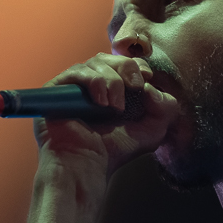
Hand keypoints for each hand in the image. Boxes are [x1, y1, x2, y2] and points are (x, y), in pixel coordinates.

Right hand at [32, 54, 179, 180]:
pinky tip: (101, 103)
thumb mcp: (153, 131)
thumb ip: (166, 107)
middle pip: (109, 58)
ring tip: (114, 106)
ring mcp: (72, 87)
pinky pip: (76, 72)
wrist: (87, 165)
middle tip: (135, 88)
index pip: (122, 63)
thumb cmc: (113, 151)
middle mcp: (90, 87)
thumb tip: (152, 87)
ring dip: (112, 81)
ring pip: (95, 63)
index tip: (145, 78)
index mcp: (111, 91)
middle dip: (126, 68)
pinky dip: (94, 82)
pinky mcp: (55, 90)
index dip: (136, 65)